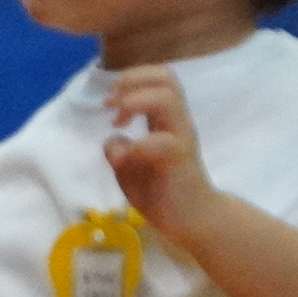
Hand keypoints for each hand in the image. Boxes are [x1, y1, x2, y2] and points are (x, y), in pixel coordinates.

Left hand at [101, 67, 219, 242]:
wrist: (189, 219)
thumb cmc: (160, 191)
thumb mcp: (129, 168)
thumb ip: (118, 150)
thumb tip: (112, 139)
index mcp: (165, 119)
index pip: (157, 78)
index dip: (130, 79)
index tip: (108, 102)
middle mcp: (176, 121)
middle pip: (166, 77)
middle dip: (132, 80)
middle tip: (110, 102)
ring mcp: (181, 137)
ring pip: (168, 98)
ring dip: (135, 101)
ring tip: (118, 121)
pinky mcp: (181, 159)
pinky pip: (163, 140)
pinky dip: (137, 144)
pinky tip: (124, 160)